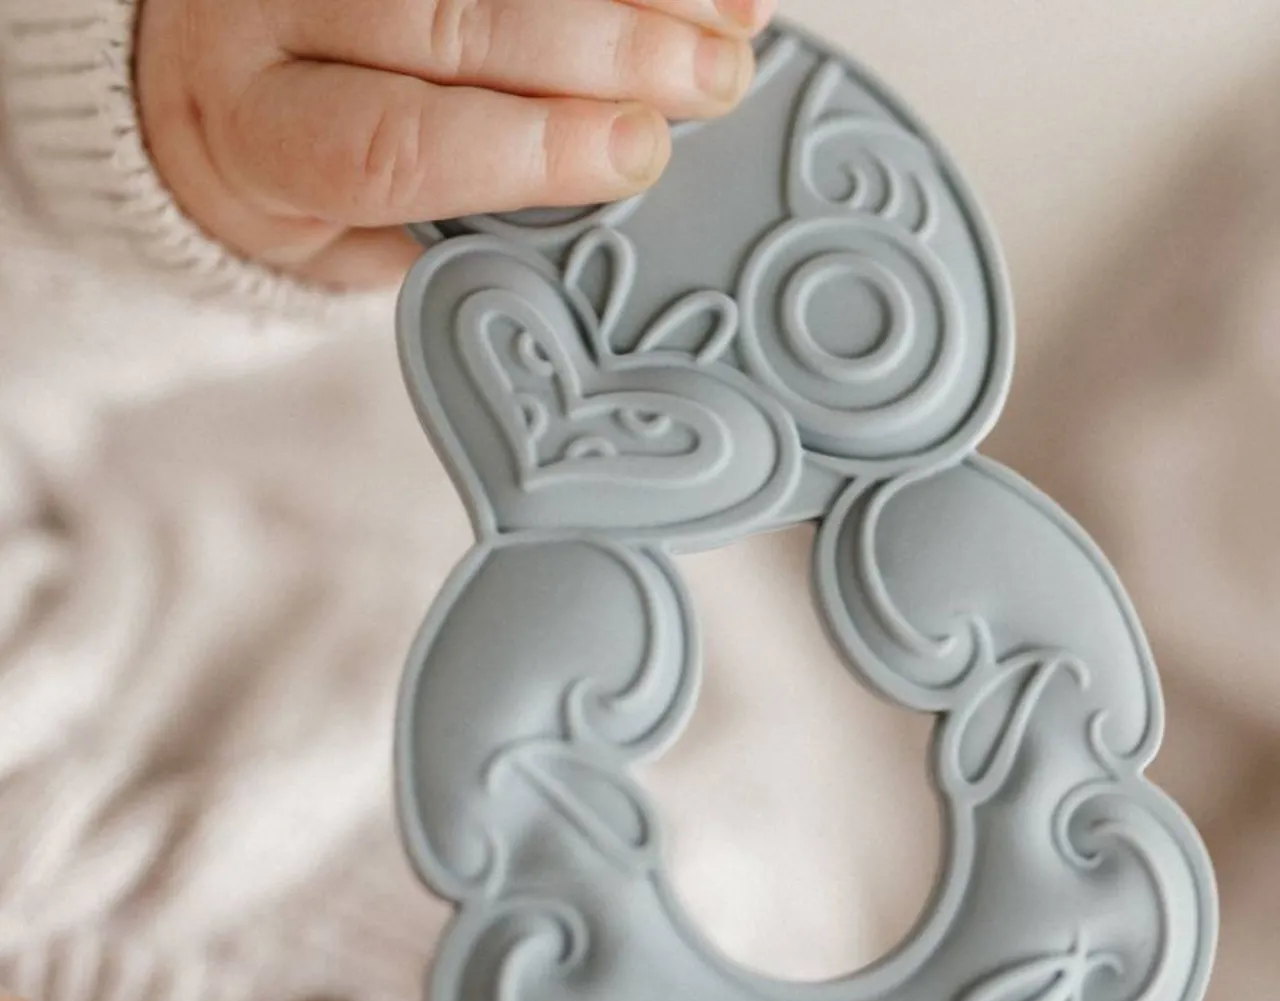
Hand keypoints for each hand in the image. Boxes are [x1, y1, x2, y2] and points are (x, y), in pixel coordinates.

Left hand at [136, 0, 774, 289]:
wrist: (202, 71)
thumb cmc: (285, 174)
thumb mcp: (337, 241)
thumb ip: (439, 224)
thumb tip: (578, 208)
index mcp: (261, 135)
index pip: (391, 141)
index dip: (526, 146)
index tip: (638, 152)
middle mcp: (278, 14)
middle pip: (452, 20)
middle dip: (604, 49)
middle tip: (714, 80)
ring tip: (729, 16)